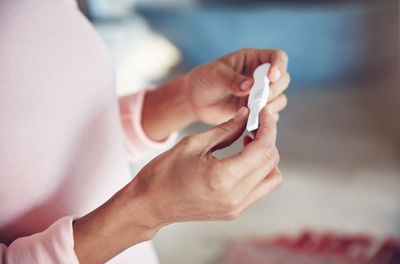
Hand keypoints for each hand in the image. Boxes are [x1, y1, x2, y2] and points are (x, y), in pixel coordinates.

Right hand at [73, 106, 281, 262]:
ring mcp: (236, 207)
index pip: (263, 149)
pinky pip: (259, 188)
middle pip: (271, 163)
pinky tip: (241, 158)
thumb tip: (246, 115)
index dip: (269, 126)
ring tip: (248, 142)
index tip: (264, 113)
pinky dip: (258, 170)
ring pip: (272, 178)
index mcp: (224, 177)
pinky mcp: (233, 211)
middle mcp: (235, 196)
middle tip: (255, 123)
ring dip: (266, 157)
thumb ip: (225, 129)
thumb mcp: (193, 143)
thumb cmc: (163, 173)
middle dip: (268, 138)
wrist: (149, 204)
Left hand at [185, 48, 289, 123]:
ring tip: (252, 110)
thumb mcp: (214, 75)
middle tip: (258, 99)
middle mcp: (261, 76)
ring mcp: (260, 94)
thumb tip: (250, 86)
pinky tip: (251, 121)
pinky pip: (270, 116)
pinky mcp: (256, 111)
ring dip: (270, 106)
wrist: (195, 100)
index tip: (271, 78)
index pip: (278, 57)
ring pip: (280, 99)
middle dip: (274, 90)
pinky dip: (264, 119)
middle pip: (283, 80)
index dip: (279, 66)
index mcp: (253, 59)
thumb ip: (232, 80)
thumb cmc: (204, 80)